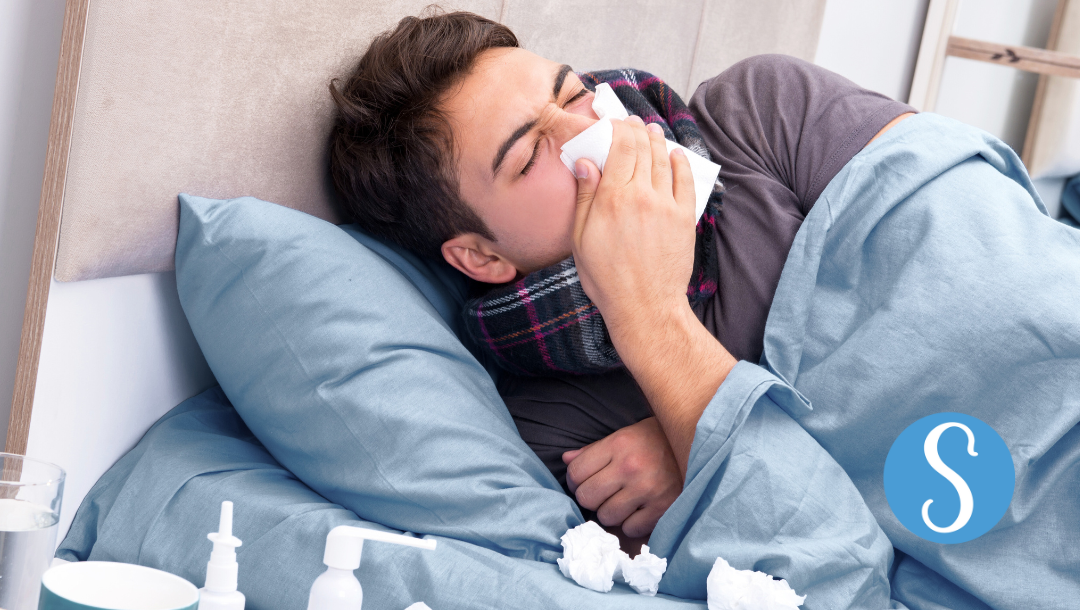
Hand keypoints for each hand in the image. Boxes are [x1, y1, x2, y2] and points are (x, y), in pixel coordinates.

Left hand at [562, 417, 681, 538]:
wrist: (697, 444)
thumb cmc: (654, 440)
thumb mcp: (623, 436)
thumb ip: (593, 450)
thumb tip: (566, 459)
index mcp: (618, 444)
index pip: (576, 472)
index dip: (575, 481)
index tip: (585, 481)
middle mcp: (631, 466)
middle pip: (587, 498)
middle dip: (590, 498)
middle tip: (602, 493)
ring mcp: (648, 489)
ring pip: (606, 516)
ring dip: (611, 512)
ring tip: (623, 500)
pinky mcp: (663, 508)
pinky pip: (631, 528)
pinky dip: (632, 522)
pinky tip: (640, 509)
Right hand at [570, 118, 697, 350]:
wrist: (644, 306)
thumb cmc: (607, 278)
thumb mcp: (581, 238)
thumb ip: (585, 196)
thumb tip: (586, 162)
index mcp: (613, 198)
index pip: (620, 147)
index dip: (618, 129)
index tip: (614, 123)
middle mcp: (642, 195)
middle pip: (642, 149)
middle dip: (637, 130)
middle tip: (632, 122)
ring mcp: (667, 205)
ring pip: (663, 161)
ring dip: (657, 141)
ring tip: (652, 130)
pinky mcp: (685, 218)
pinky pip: (686, 181)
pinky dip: (681, 163)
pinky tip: (675, 155)